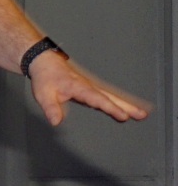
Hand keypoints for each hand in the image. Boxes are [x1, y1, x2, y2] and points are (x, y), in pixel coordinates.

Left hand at [28, 54, 149, 124]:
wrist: (45, 63)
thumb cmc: (45, 78)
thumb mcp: (43, 95)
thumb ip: (51, 108)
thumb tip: (55, 122)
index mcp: (79, 88)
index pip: (98, 99)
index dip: (111, 108)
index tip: (123, 116)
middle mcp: (88, 87)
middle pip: (111, 98)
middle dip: (127, 107)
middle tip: (141, 115)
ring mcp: (91, 87)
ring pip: (112, 96)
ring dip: (127, 105)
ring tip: (141, 114)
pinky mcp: (90, 89)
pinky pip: (107, 96)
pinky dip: (118, 102)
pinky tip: (127, 109)